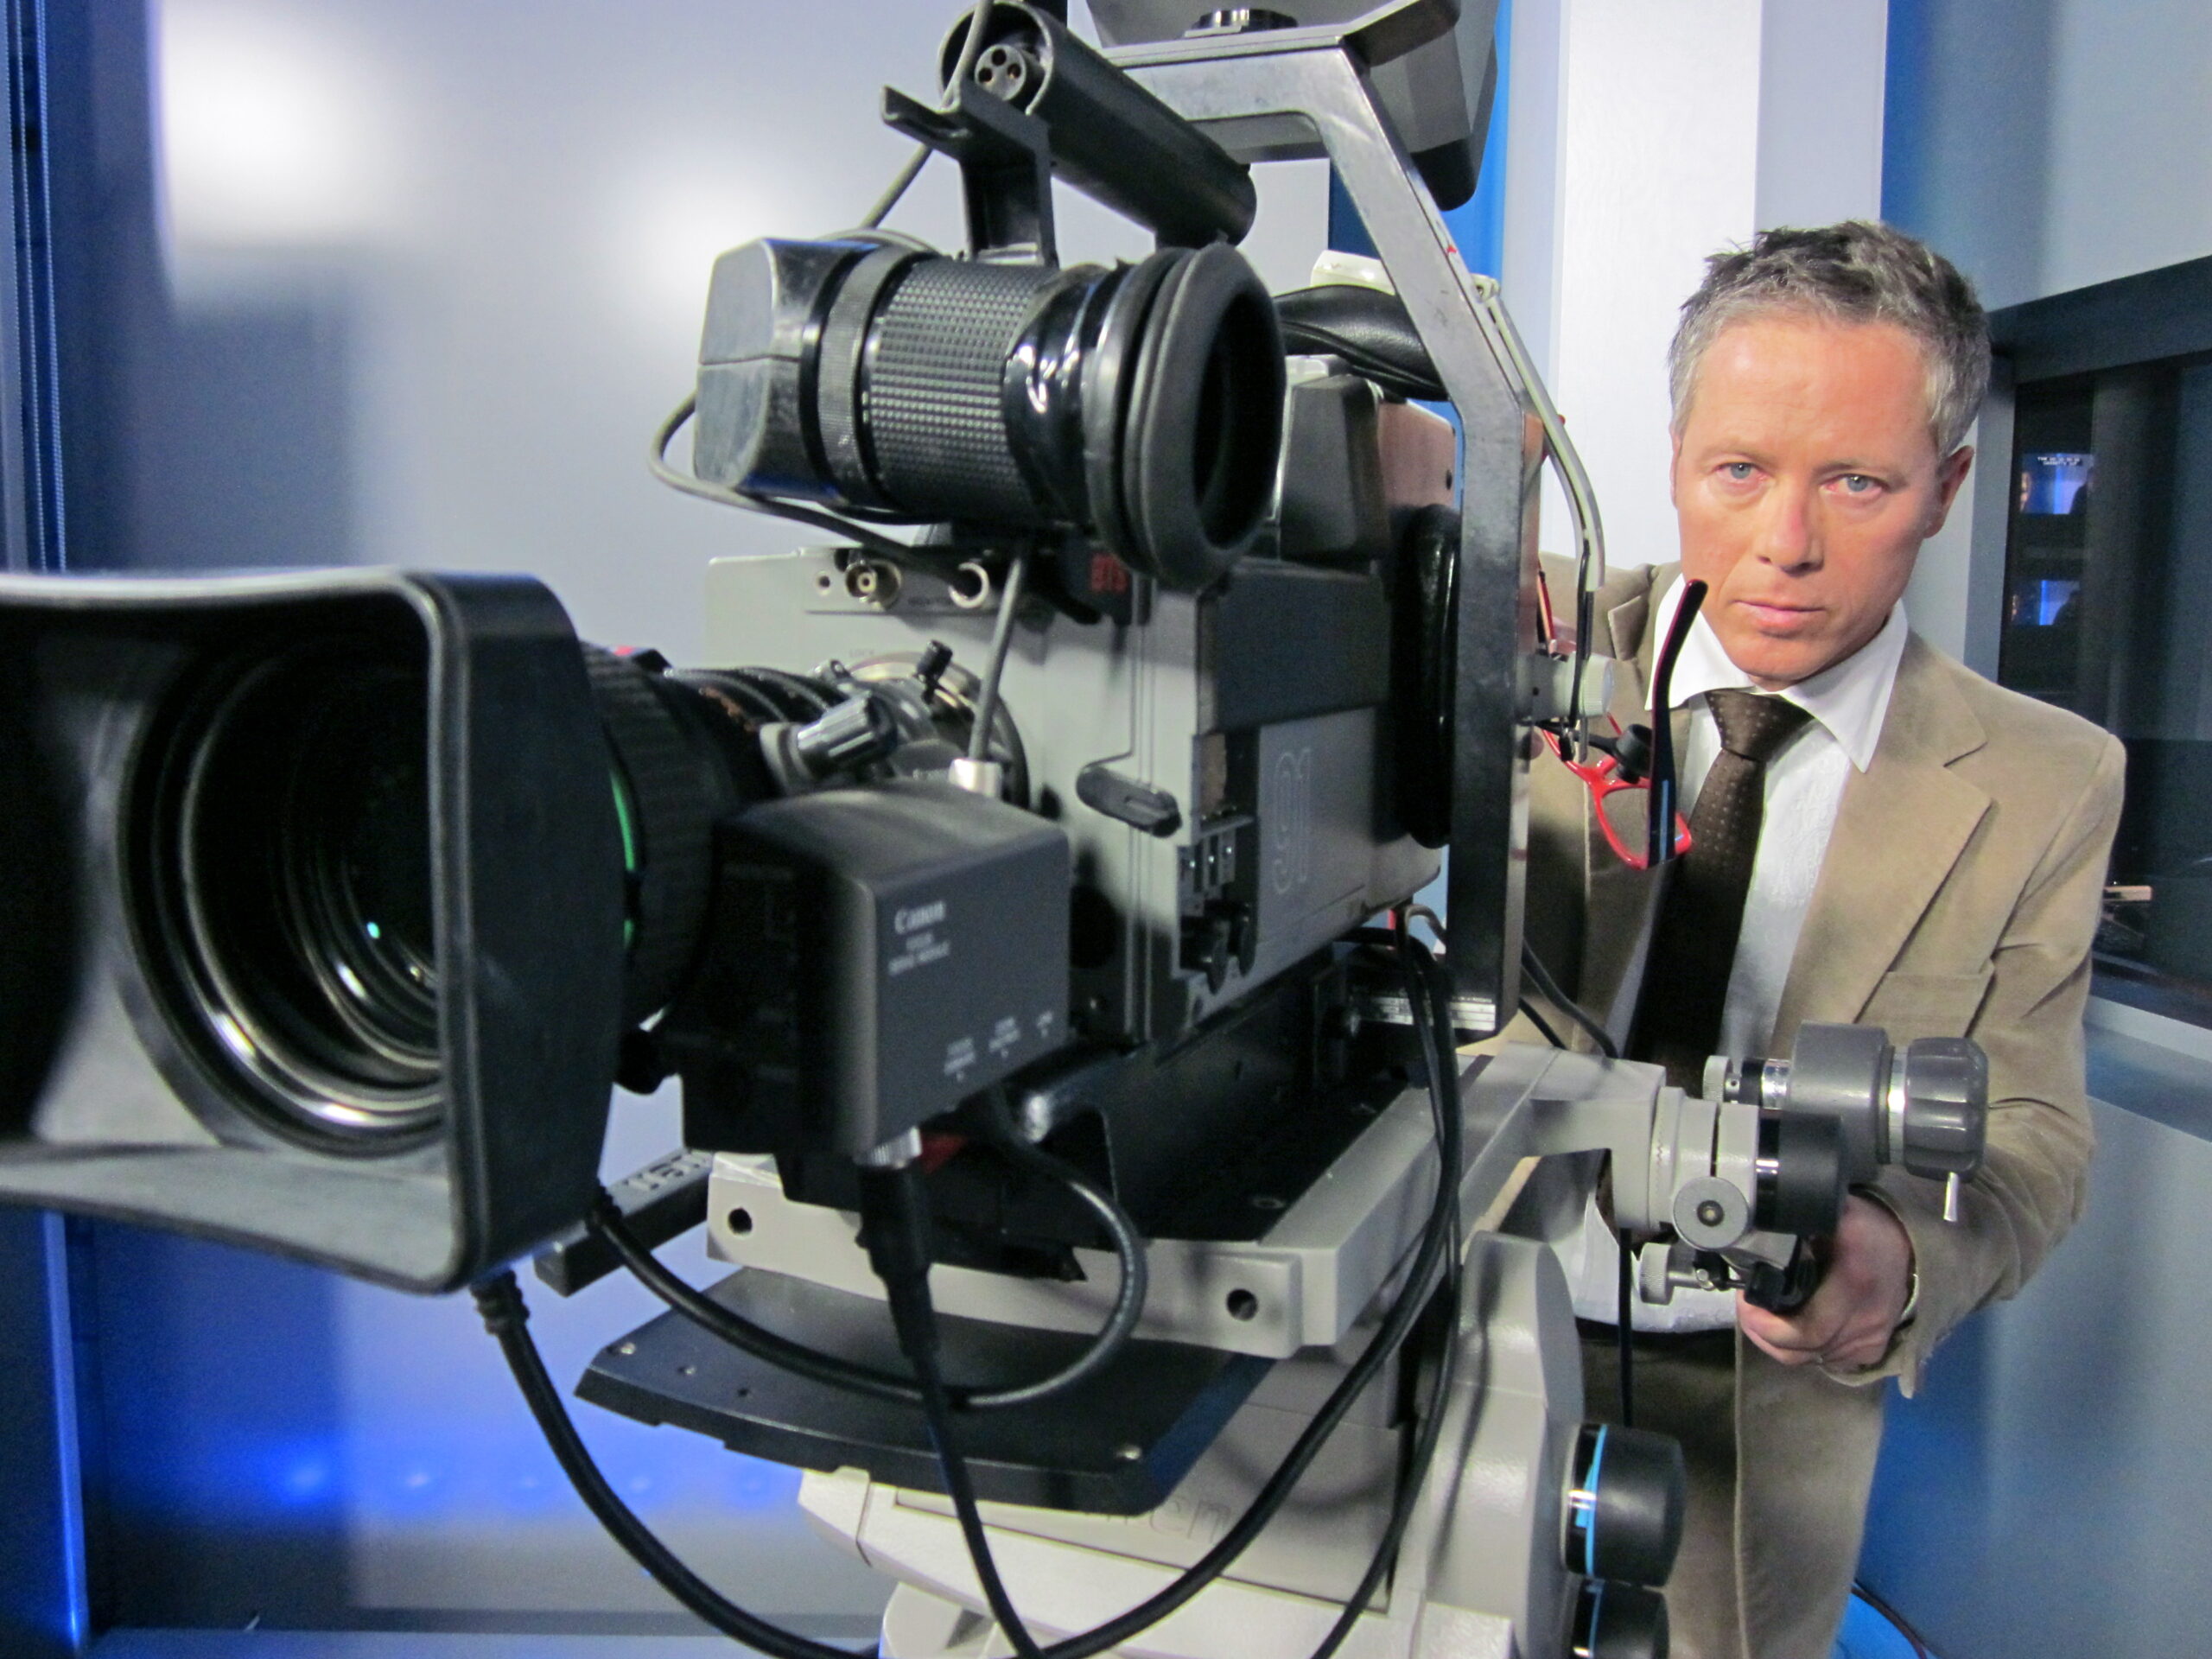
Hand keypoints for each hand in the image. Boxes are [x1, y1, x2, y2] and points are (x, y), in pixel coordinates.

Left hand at [1738, 1194, 1913, 1370]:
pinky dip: (1805, 1349)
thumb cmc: (1866, 1227)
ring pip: (1812, 1359)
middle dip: (1764, 1334)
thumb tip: (1764, 1216)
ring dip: (1780, 1343)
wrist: (1908, 1247)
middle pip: (1803, 1350)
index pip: (1805, 1330)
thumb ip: (1801, 1216)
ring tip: (1764, 1316)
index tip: (1746, 1302)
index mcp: (1854, 1284)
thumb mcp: (1835, 1212)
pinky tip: (1792, 1327)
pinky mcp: (1874, 1350)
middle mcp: (1867, 1320)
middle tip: (1748, 1310)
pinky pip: (1828, 1361)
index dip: (1766, 1325)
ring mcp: (1872, 1340)